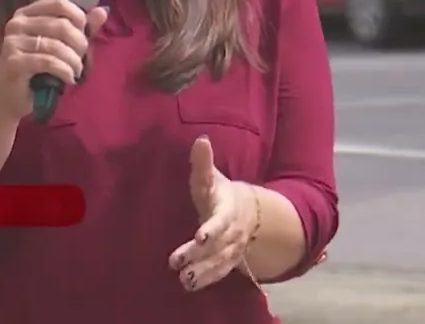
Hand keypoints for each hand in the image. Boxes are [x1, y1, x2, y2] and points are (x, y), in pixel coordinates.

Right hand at [0, 0, 108, 119]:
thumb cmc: (37, 71)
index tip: (84, 34)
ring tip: (76, 71)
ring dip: (74, 61)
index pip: (58, 3)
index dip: (78, 16)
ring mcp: (12, 42)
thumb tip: (102, 11)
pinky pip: (48, 62)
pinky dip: (64, 71)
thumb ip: (81, 29)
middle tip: (81, 60)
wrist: (9, 98)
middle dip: (79, 44)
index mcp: (27, 14)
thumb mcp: (62, 46)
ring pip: (56, 45)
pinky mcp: (14, 62)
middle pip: (61, 24)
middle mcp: (16, 23)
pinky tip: (68, 79)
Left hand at [169, 136, 259, 291]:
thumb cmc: (219, 192)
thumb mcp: (211, 177)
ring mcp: (232, 248)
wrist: (247, 210)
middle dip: (199, 256)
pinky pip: (221, 272)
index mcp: (228, 209)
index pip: (221, 221)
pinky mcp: (229, 260)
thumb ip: (203, 162)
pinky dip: (208, 280)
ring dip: (203, 272)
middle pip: (217, 246)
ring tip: (184, 280)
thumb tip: (200, 139)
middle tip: (178, 263)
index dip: (212, 230)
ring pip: (220, 263)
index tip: (200, 237)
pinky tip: (190, 286)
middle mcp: (232, 232)